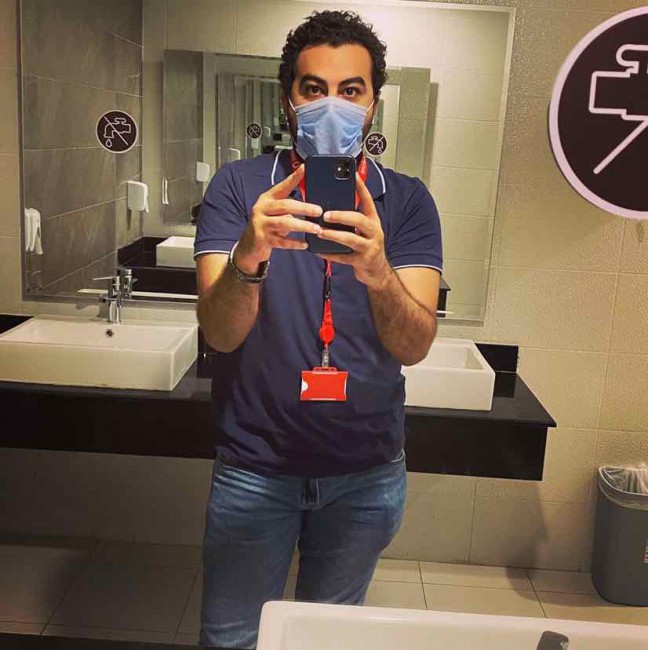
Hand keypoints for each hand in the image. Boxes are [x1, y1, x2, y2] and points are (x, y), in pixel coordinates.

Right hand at [236, 165, 321, 273]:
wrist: (249, 245)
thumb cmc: (267, 225)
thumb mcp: (275, 212)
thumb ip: (288, 207)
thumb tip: (311, 205)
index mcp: (267, 199)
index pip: (282, 186)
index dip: (294, 177)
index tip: (305, 168)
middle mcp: (262, 209)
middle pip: (285, 205)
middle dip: (304, 208)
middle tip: (318, 210)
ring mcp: (261, 224)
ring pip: (284, 223)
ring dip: (302, 226)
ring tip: (316, 228)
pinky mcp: (263, 239)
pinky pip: (282, 241)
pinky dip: (295, 243)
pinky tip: (305, 244)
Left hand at [316, 173, 390, 289]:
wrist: (378, 273)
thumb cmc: (367, 248)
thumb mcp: (364, 231)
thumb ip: (352, 220)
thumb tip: (329, 208)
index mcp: (373, 221)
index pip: (368, 201)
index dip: (361, 188)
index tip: (352, 175)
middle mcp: (374, 232)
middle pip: (359, 220)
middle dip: (342, 216)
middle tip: (325, 214)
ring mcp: (370, 248)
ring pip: (351, 239)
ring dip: (333, 235)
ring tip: (319, 232)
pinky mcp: (362, 262)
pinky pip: (343, 257)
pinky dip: (330, 254)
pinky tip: (318, 250)